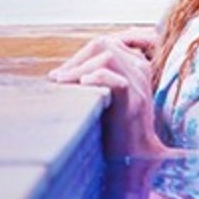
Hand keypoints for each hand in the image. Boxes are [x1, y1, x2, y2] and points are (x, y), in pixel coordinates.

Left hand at [49, 27, 165, 158]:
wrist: (134, 155)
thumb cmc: (115, 127)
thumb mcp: (108, 94)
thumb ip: (97, 77)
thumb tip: (60, 72)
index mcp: (136, 65)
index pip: (107, 42)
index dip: (81, 54)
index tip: (61, 74)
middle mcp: (140, 69)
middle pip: (105, 44)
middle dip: (77, 58)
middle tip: (57, 78)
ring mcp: (139, 83)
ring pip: (107, 56)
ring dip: (79, 68)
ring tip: (62, 83)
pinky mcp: (134, 99)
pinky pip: (112, 77)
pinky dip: (92, 78)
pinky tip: (80, 87)